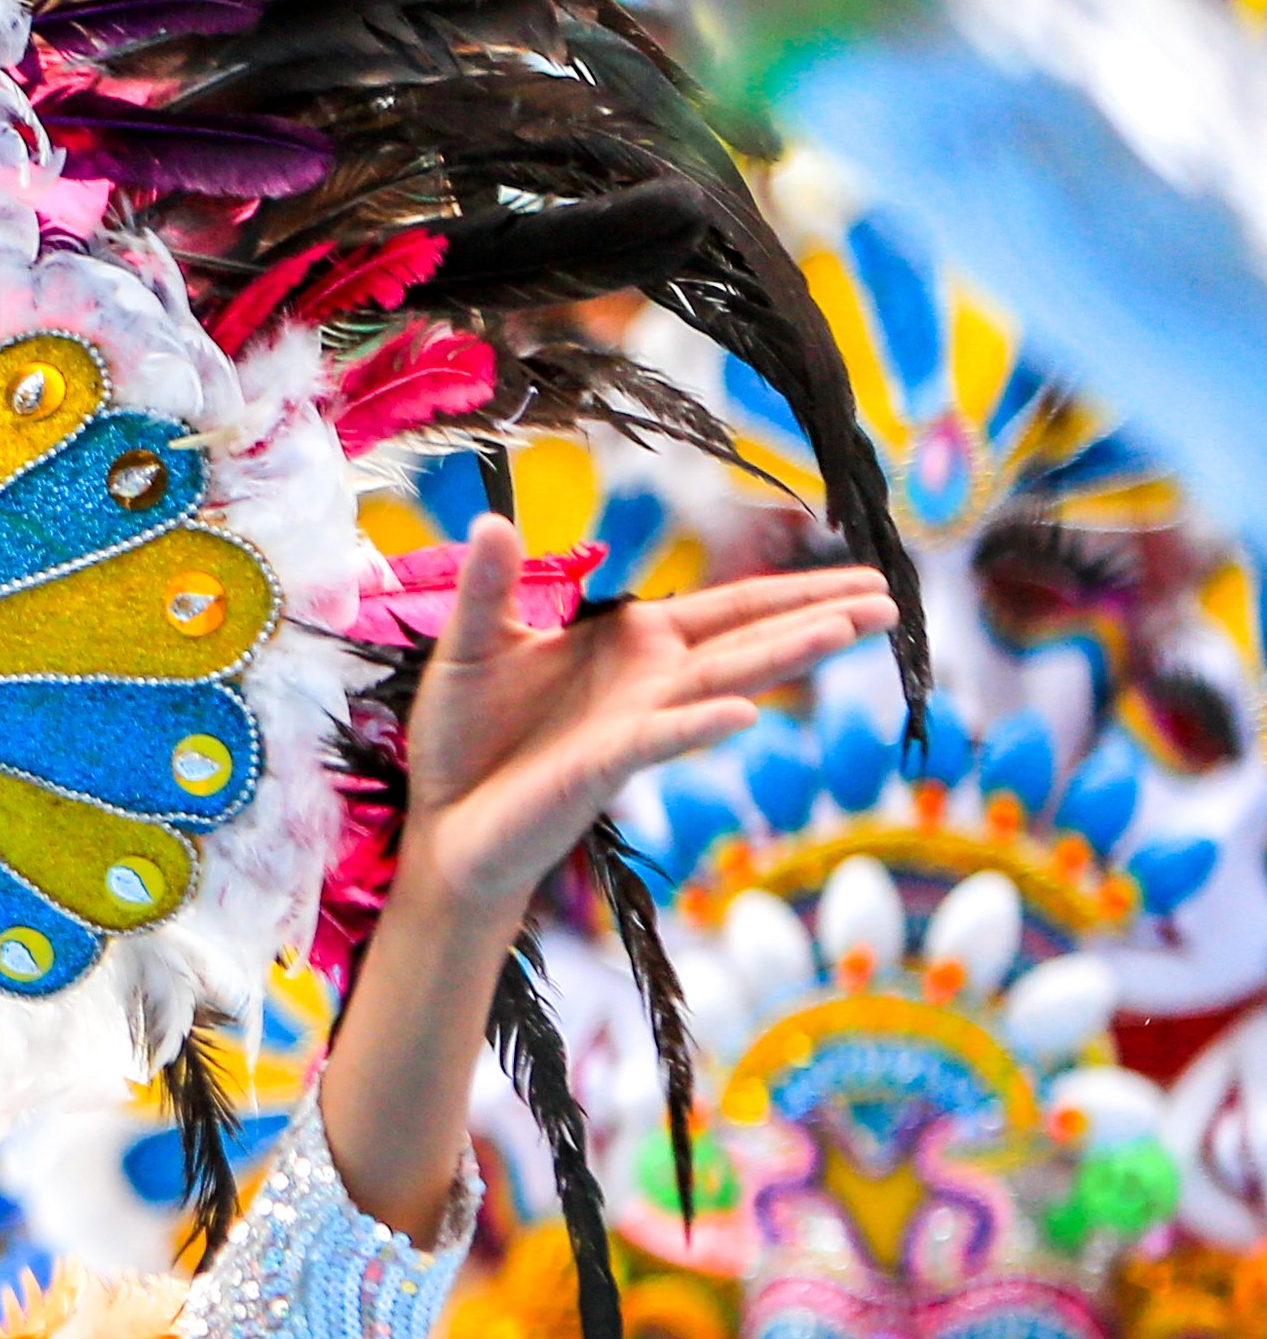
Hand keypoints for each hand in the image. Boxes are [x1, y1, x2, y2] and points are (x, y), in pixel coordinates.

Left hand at [300, 527, 887, 1236]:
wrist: (444, 820)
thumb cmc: (466, 736)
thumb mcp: (472, 643)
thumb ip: (489, 584)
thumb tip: (490, 518)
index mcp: (634, 641)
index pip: (730, 607)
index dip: (794, 588)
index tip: (868, 573)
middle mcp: (650, 680)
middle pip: (749, 638)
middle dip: (818, 615)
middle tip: (893, 601)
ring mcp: (635, 724)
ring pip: (722, 681)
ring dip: (781, 655)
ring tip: (848, 628)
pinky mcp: (602, 766)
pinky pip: (659, 739)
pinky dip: (697, 724)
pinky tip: (742, 711)